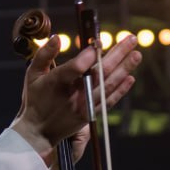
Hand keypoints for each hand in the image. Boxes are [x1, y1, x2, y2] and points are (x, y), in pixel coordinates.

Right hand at [11, 35, 140, 158]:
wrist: (39, 131)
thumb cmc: (35, 98)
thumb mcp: (32, 74)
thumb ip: (44, 54)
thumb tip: (57, 37)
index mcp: (57, 82)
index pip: (76, 68)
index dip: (88, 55)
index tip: (99, 42)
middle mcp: (73, 95)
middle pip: (99, 73)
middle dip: (118, 54)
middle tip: (131, 39)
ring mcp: (84, 106)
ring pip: (108, 85)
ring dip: (125, 69)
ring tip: (137, 54)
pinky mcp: (90, 115)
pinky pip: (109, 100)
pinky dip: (121, 89)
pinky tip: (131, 77)